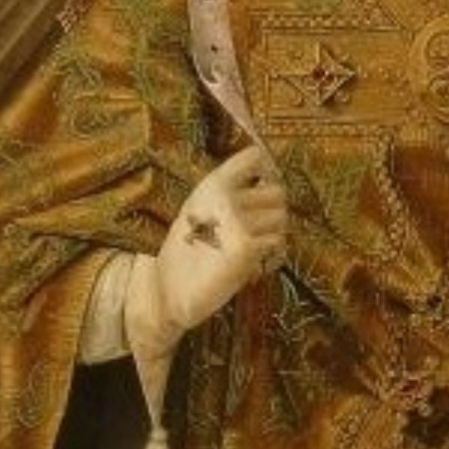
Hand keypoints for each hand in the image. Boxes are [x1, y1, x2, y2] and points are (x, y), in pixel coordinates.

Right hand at [126, 143, 288, 359]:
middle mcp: (225, 196)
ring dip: (274, 232)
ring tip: (258, 245)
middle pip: (277, 191)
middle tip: (260, 227)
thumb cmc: (185, 251)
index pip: (253, 156)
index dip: (265, 168)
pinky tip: (257, 263)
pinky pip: (277, 242)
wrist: (167, 291)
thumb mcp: (200, 208)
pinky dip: (273, 254)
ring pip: (281, 216)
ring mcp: (237, 221)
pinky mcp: (246, 247)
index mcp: (212, 184)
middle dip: (273, 209)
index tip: (263, 184)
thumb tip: (265, 178)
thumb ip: (228, 191)